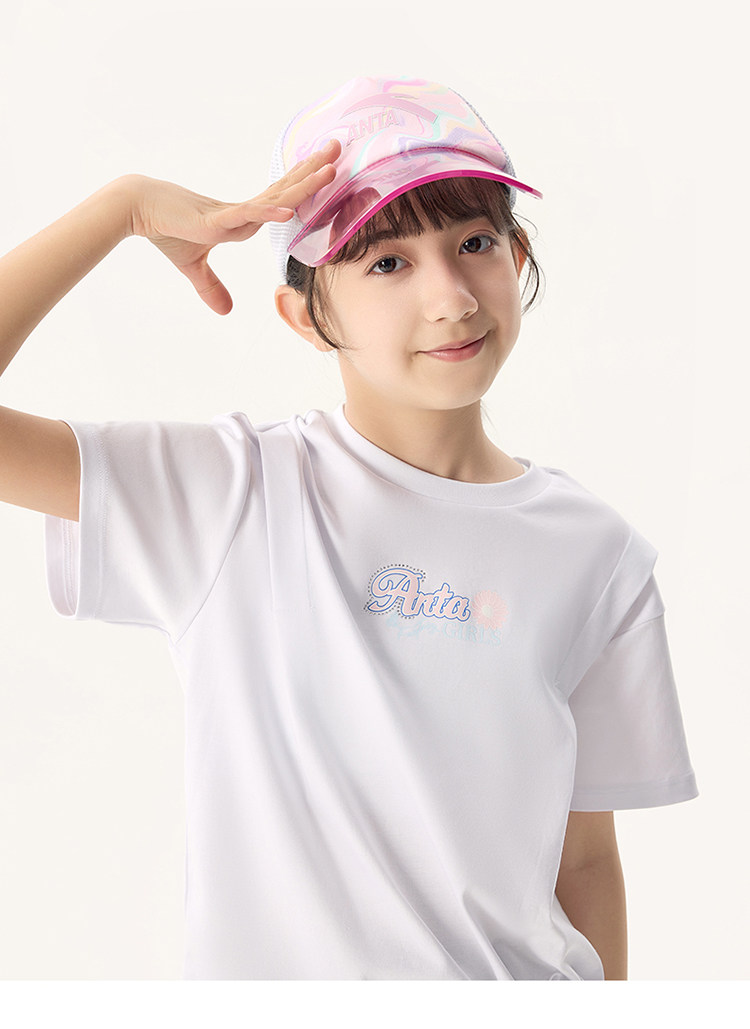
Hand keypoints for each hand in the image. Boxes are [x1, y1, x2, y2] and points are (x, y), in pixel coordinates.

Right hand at [127, 138, 340, 313]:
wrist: (137, 210)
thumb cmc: (164, 228)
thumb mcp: (193, 265)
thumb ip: (211, 287)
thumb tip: (225, 312)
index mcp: (242, 218)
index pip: (281, 200)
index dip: (304, 185)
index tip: (326, 169)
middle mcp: (242, 211)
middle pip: (286, 190)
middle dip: (313, 171)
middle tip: (338, 148)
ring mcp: (231, 214)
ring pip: (275, 198)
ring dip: (303, 184)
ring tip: (329, 167)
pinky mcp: (215, 220)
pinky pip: (247, 215)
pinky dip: (267, 213)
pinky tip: (288, 211)